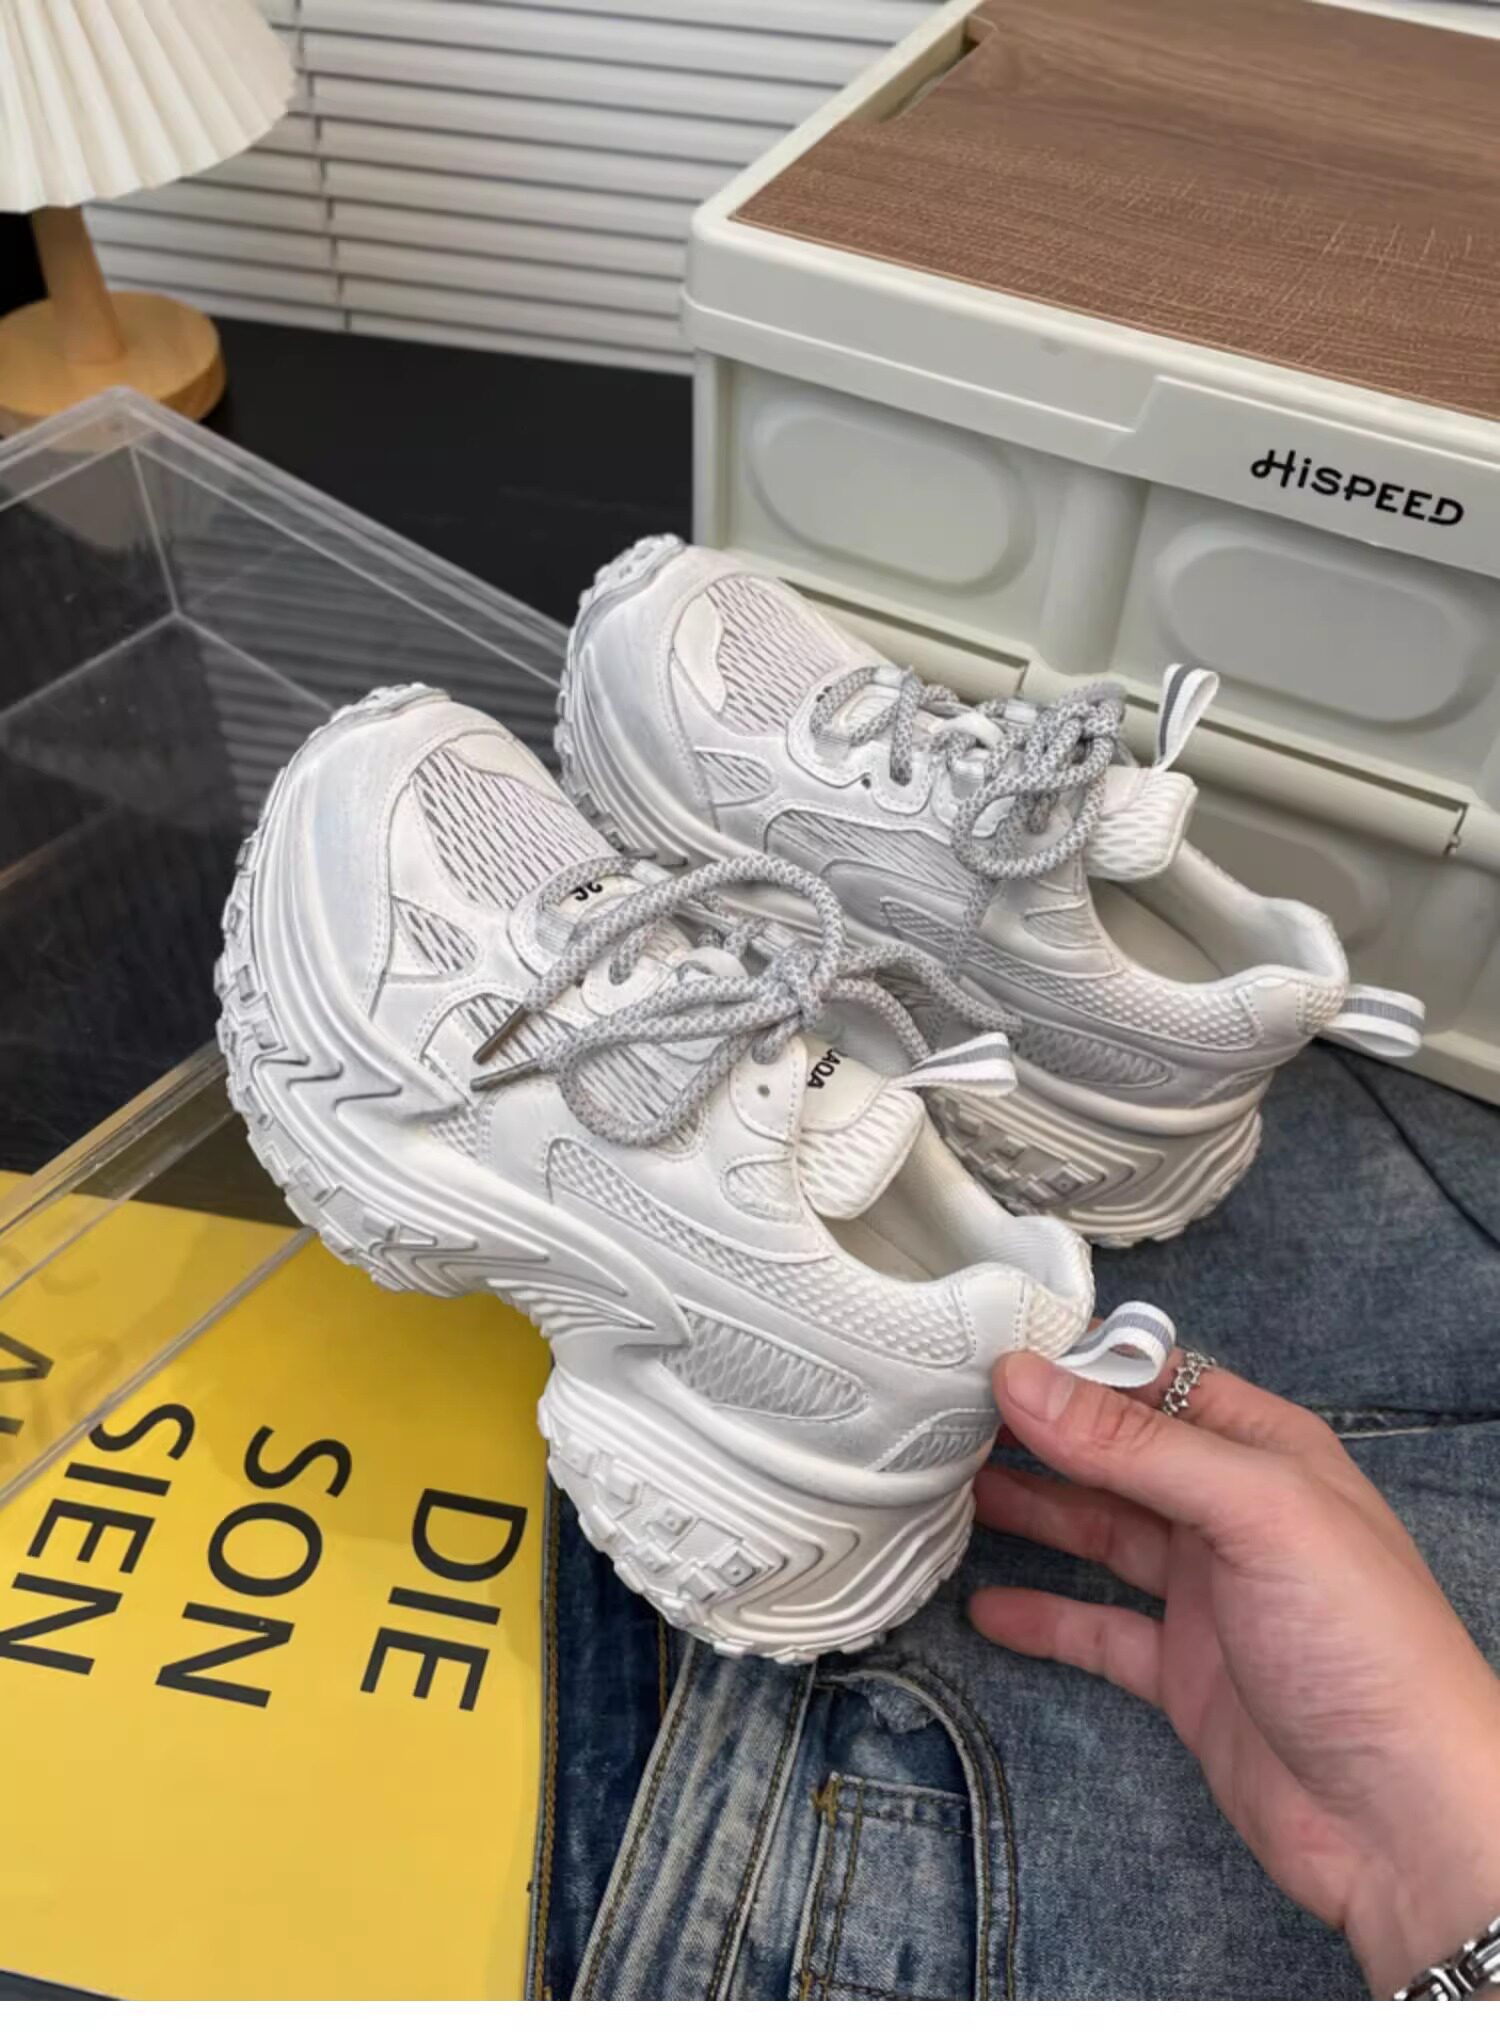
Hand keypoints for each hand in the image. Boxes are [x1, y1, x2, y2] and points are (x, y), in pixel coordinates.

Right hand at [970, 1348, 1499, 1996]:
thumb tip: (1021, 1378)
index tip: (984, 1353)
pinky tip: (985, 1607)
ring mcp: (1207, 1595)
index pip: (1156, 1380)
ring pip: (1100, 1534)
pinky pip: (1098, 1631)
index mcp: (1266, 1451)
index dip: (1075, 1365)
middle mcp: (1233, 1513)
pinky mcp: (1183, 1675)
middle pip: (1117, 1455)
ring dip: (1031, 1512)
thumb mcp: (1254, 1513)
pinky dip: (1042, 1616)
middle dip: (1038, 1435)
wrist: (1405, 1821)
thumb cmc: (1361, 1643)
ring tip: (946, 1491)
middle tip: (944, 1419)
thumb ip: (1134, 1445)